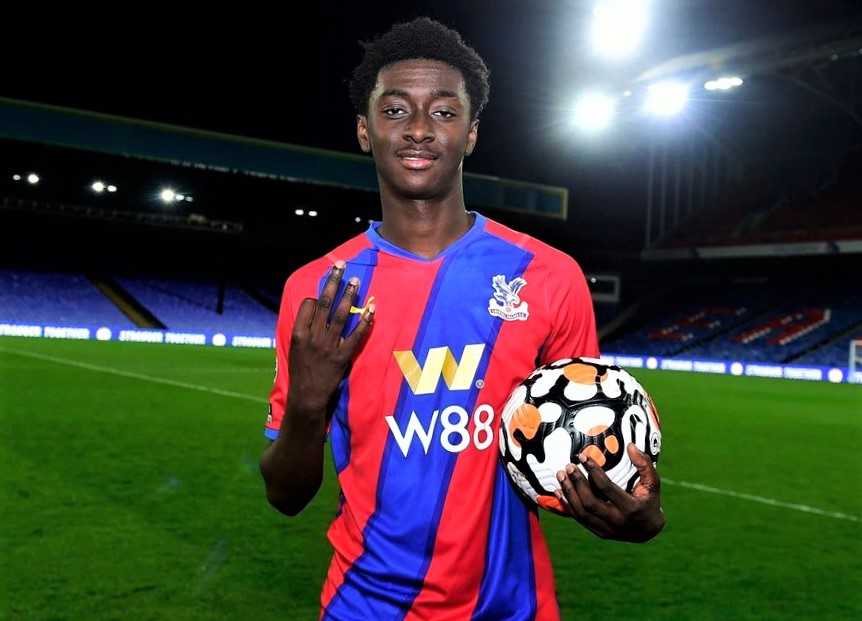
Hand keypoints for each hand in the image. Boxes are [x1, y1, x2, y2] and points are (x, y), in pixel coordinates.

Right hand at [287, 261, 374, 412]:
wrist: (306, 397)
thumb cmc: (300, 373)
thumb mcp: (293, 349)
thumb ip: (302, 330)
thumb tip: (311, 311)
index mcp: (298, 334)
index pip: (308, 305)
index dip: (316, 296)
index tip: (322, 292)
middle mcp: (313, 336)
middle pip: (325, 303)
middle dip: (333, 282)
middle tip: (341, 266)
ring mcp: (329, 345)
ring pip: (341, 314)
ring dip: (349, 295)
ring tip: (356, 280)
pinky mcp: (343, 356)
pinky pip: (356, 335)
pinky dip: (365, 321)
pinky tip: (372, 308)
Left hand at [555, 443, 664, 542]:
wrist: (647, 531)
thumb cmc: (649, 501)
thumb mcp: (653, 483)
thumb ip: (645, 464)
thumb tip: (630, 446)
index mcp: (630, 508)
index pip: (607, 488)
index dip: (593, 471)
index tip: (583, 456)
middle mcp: (617, 521)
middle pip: (590, 502)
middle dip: (577, 483)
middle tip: (568, 466)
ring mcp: (606, 529)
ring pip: (581, 512)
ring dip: (569, 492)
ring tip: (561, 475)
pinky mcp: (598, 532)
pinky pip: (578, 519)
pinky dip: (567, 504)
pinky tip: (558, 491)